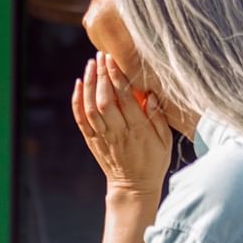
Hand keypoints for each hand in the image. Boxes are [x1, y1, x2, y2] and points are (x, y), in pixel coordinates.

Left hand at [73, 52, 172, 197]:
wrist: (133, 187)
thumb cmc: (153, 161)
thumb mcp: (165, 141)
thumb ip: (158, 117)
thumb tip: (150, 95)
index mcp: (138, 131)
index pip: (126, 100)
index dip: (117, 78)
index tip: (114, 60)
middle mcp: (118, 132)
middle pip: (105, 100)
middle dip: (102, 76)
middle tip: (101, 55)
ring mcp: (102, 137)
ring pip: (91, 108)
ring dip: (89, 84)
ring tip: (91, 64)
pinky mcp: (92, 140)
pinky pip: (81, 119)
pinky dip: (77, 101)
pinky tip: (79, 84)